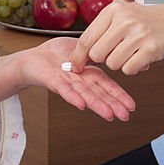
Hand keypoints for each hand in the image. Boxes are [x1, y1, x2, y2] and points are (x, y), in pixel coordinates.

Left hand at [19, 37, 135, 121]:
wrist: (32, 58)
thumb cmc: (55, 54)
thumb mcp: (81, 48)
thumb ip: (95, 51)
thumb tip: (113, 48)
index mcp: (87, 73)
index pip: (106, 85)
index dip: (118, 95)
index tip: (131, 106)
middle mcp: (79, 81)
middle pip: (98, 93)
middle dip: (112, 105)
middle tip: (125, 116)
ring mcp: (66, 82)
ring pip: (83, 94)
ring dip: (96, 105)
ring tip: (109, 115)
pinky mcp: (52, 80)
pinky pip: (63, 89)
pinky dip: (72, 96)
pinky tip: (81, 105)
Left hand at [70, 0, 163, 74]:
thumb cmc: (150, 22)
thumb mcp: (125, 13)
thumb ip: (103, 27)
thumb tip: (79, 52)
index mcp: (113, 10)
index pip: (86, 38)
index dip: (78, 56)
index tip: (75, 66)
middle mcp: (124, 20)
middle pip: (97, 54)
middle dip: (104, 59)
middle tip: (117, 53)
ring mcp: (138, 34)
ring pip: (112, 64)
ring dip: (121, 63)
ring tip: (133, 52)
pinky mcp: (150, 49)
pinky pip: (129, 69)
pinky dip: (134, 68)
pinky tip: (141, 57)